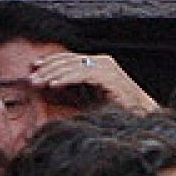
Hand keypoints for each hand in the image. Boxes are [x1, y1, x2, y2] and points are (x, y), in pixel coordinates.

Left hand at [27, 50, 158, 112]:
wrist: (144, 118)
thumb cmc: (120, 112)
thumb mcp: (93, 97)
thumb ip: (77, 90)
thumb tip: (54, 90)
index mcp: (100, 64)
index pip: (71, 58)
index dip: (51, 62)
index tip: (34, 69)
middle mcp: (104, 62)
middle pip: (69, 60)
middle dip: (48, 68)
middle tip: (31, 77)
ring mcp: (107, 68)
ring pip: (73, 66)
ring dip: (52, 74)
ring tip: (38, 82)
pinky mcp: (108, 76)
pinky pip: (82, 74)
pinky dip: (66, 79)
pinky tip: (53, 85)